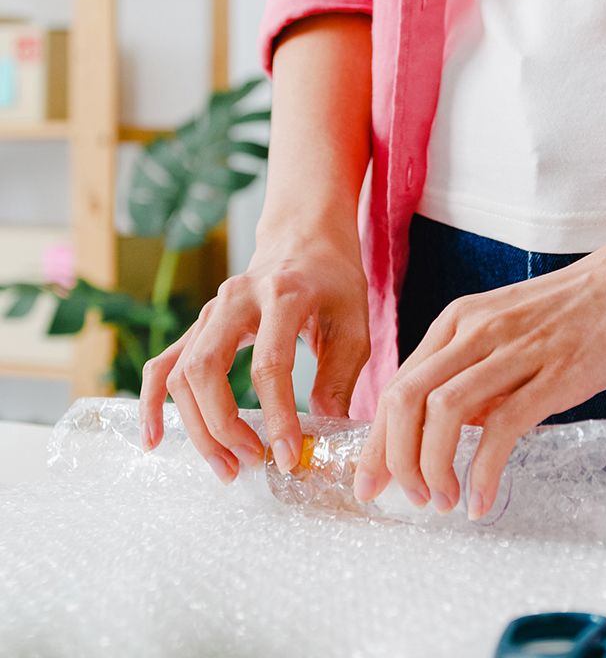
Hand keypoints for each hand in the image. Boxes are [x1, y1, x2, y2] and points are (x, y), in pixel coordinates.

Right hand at [140, 232, 369, 482]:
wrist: (305, 238)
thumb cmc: (335, 283)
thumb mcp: (354, 324)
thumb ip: (339, 378)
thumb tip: (322, 435)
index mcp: (284, 295)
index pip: (270, 365)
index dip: (278, 416)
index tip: (286, 457)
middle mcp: (237, 299)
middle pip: (207, 370)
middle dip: (223, 425)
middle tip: (250, 464)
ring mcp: (210, 311)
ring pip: (181, 373)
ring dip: (197, 426)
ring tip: (227, 466)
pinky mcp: (199, 325)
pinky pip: (163, 364)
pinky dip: (151, 403)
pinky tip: (155, 439)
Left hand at [352, 237, 605, 520]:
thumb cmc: (590, 303)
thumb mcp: (516, 326)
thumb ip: (482, 368)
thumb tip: (457, 424)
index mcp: (462, 318)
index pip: (399, 383)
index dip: (377, 439)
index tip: (373, 480)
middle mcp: (479, 329)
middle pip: (406, 398)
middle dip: (392, 459)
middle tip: (403, 498)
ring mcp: (518, 349)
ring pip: (443, 412)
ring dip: (431, 467)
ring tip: (442, 502)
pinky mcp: (558, 372)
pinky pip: (502, 428)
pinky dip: (483, 472)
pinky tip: (482, 499)